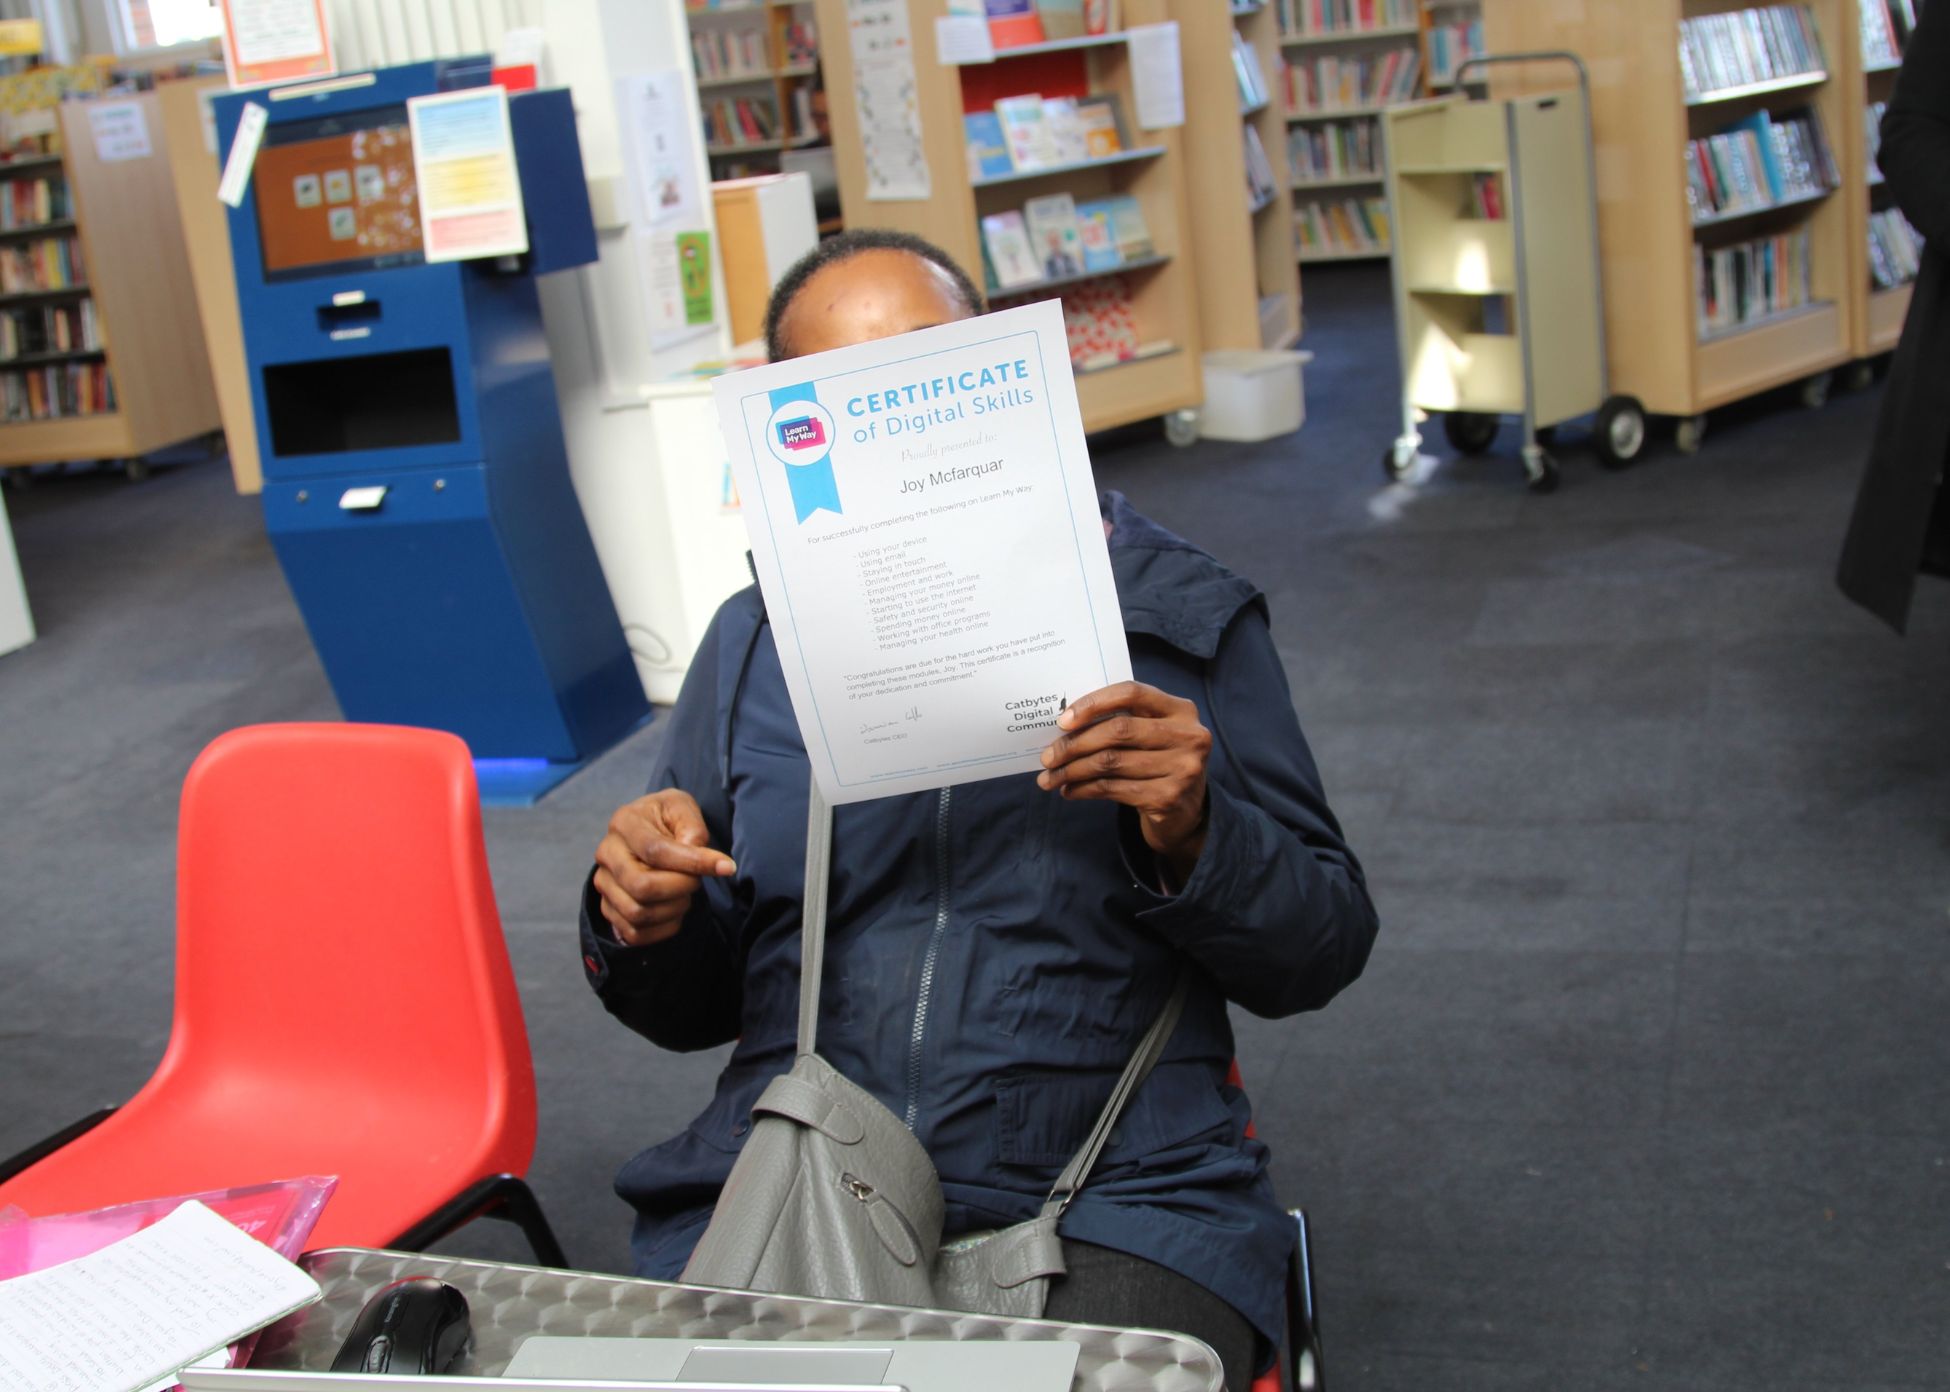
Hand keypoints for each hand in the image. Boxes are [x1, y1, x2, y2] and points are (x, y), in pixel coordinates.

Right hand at [592, 790, 736, 946]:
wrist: (645, 833)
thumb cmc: (666, 819)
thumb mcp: (682, 807)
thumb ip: (692, 827)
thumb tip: (698, 853)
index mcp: (624, 823)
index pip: (656, 851)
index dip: (694, 863)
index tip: (726, 867)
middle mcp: (607, 854)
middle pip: (642, 886)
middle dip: (681, 888)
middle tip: (696, 881)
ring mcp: (604, 883)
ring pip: (638, 913)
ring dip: (674, 909)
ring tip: (686, 894)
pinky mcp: (608, 908)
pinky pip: (634, 933)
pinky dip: (664, 929)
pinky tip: (676, 911)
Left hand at [1037, 681, 1211, 879]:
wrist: (1187, 812)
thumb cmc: (1159, 763)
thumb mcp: (1152, 734)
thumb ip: (1123, 721)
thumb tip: (1065, 724)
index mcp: (1182, 710)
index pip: (1132, 693)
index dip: (1094, 703)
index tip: (1063, 721)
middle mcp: (1188, 736)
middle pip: (1118, 729)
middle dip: (1075, 743)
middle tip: (1048, 756)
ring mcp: (1181, 769)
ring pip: (1110, 762)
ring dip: (1072, 771)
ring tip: (1050, 778)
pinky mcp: (1167, 798)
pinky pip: (1112, 788)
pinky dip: (1084, 789)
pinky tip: (1070, 790)